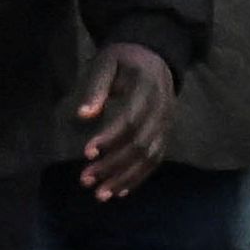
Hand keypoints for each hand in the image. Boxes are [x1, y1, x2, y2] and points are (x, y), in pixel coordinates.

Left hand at [71, 40, 172, 199]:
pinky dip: (139, 178)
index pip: (130, 119)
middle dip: (112, 165)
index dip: (109, 138)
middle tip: (85, 179)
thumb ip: (97, 88)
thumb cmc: (125, 59)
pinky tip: (120, 191)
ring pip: (149, 157)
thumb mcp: (108, 62)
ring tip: (100, 194)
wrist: (156, 55)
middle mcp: (162, 110)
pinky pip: (155, 160)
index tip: (86, 152)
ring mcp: (167, 125)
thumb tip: (82, 115)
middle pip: (139, 144)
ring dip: (124, 178)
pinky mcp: (166, 134)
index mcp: (148, 89)